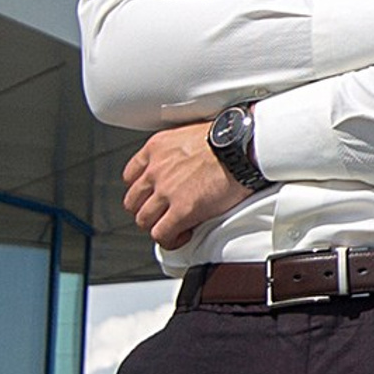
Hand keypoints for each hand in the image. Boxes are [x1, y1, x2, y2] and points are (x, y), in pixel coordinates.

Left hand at [124, 122, 246, 250]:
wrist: (243, 146)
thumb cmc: (229, 138)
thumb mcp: (191, 134)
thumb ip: (178, 150)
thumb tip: (185, 163)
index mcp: (157, 148)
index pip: (130, 175)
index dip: (141, 190)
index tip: (151, 195)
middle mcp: (156, 169)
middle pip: (133, 201)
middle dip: (146, 210)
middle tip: (162, 214)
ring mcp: (166, 191)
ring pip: (143, 220)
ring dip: (158, 226)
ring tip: (174, 227)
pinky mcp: (182, 210)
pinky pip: (161, 234)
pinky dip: (170, 239)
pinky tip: (183, 235)